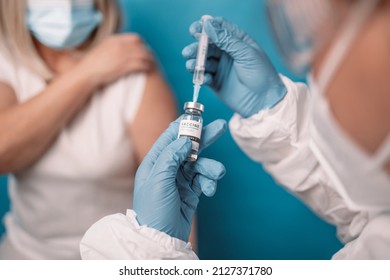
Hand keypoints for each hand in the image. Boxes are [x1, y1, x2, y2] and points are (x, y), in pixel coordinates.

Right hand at [76, 34, 154, 87]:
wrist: (86, 74)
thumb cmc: (91, 66)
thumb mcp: (102, 51)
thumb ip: (112, 49)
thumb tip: (120, 52)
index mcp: (114, 40)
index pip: (135, 38)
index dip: (142, 45)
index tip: (144, 50)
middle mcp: (120, 45)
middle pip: (141, 46)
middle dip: (147, 52)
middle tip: (151, 59)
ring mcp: (123, 55)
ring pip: (144, 55)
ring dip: (150, 60)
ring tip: (152, 65)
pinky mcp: (126, 66)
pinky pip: (142, 64)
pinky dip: (147, 66)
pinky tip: (148, 70)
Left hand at [133, 119, 226, 241]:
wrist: (161, 239)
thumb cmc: (154, 210)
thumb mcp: (159, 179)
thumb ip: (171, 156)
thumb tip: (184, 141)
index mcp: (155, 162)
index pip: (170, 137)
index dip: (184, 125)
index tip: (198, 116)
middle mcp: (168, 168)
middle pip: (188, 147)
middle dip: (204, 138)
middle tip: (221, 126)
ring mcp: (180, 180)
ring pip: (200, 164)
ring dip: (211, 167)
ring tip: (218, 173)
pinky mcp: (191, 191)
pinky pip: (204, 179)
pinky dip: (210, 182)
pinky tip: (210, 189)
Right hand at [182, 17, 286, 117]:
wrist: (263, 101)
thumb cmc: (261, 74)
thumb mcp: (246, 53)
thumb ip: (227, 40)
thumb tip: (208, 25)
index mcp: (237, 41)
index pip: (219, 28)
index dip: (206, 26)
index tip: (195, 29)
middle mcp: (227, 52)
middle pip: (206, 44)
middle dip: (196, 47)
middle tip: (189, 51)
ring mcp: (220, 67)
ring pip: (202, 60)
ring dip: (195, 62)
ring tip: (191, 66)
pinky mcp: (215, 82)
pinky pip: (203, 76)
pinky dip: (200, 76)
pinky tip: (204, 79)